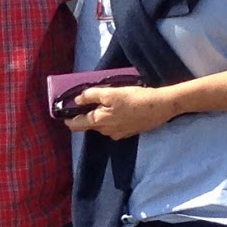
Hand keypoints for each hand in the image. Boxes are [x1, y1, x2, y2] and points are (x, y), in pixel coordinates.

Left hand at [62, 84, 177, 139]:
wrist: (161, 106)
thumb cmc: (135, 98)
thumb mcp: (110, 93)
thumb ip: (90, 96)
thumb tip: (76, 100)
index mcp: (98, 122)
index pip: (75, 125)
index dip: (67, 118)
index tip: (64, 110)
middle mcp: (105, 131)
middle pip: (89, 124)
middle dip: (85, 114)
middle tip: (88, 100)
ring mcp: (118, 134)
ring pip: (102, 125)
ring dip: (100, 115)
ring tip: (108, 102)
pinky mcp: (128, 132)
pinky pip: (114, 126)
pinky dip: (112, 118)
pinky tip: (120, 109)